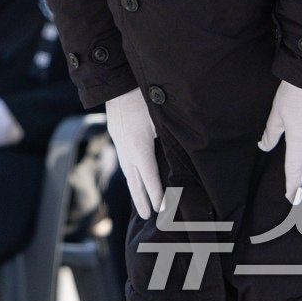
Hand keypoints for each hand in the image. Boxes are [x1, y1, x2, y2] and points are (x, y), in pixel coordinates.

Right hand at [106, 88, 163, 218]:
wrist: (116, 82)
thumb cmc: (143, 97)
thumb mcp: (161, 119)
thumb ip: (171, 139)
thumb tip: (185, 156)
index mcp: (139, 148)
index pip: (149, 179)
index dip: (156, 196)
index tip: (161, 211)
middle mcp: (126, 149)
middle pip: (134, 181)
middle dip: (141, 200)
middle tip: (146, 217)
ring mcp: (119, 142)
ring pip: (127, 172)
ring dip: (134, 188)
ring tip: (140, 202)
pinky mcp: (116, 134)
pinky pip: (124, 161)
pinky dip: (129, 173)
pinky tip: (133, 176)